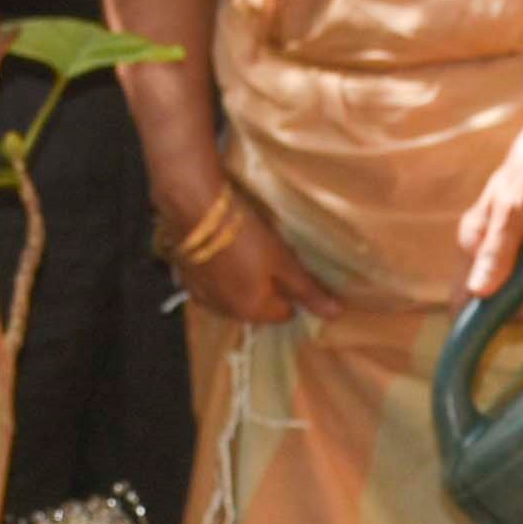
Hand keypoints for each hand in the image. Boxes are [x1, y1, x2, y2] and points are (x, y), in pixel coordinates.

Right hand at [168, 186, 325, 328]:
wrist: (194, 208)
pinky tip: (224, 251)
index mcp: (251, 311)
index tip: (292, 267)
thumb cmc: (245, 235)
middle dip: (268, 287)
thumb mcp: (283, 261)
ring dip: (244, 280)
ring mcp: (203, 297)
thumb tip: (335, 314)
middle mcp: (226, 312)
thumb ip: (307, 290)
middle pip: (258, 306)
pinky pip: (214, 284)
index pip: (284, 314)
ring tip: (248, 251)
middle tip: (272, 256)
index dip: (293, 292)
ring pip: (235, 295)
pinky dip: (222, 273)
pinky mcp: (187, 279)